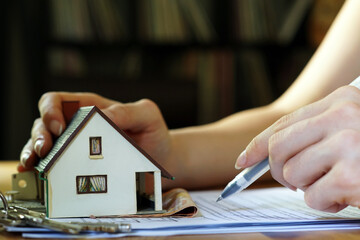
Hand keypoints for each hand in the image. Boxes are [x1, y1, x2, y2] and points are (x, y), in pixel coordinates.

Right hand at [19, 92, 171, 173]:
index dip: (50, 110)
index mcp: (90, 108)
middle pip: (43, 124)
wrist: (161, 159)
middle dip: (39, 135)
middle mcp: (77, 126)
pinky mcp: (78, 166)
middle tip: (46, 150)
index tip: (59, 127)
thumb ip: (128, 111)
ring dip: (34, 153)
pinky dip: (41, 170)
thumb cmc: (153, 133)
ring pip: (42, 145)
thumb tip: (103, 116)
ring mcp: (75, 147)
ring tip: (35, 164)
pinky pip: (53, 166)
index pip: (57, 101)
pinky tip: (36, 176)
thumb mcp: (147, 116)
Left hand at [235, 85, 359, 212]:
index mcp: (341, 101)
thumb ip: (315, 132)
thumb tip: (264, 154)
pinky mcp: (353, 176)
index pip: (282, 124)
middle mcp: (344, 117)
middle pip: (278, 149)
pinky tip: (346, 196)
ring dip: (308, 187)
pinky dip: (325, 203)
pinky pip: (314, 197)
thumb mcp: (351, 126)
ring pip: (293, 174)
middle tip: (293, 179)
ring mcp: (350, 145)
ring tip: (333, 184)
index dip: (257, 145)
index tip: (243, 160)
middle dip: (278, 170)